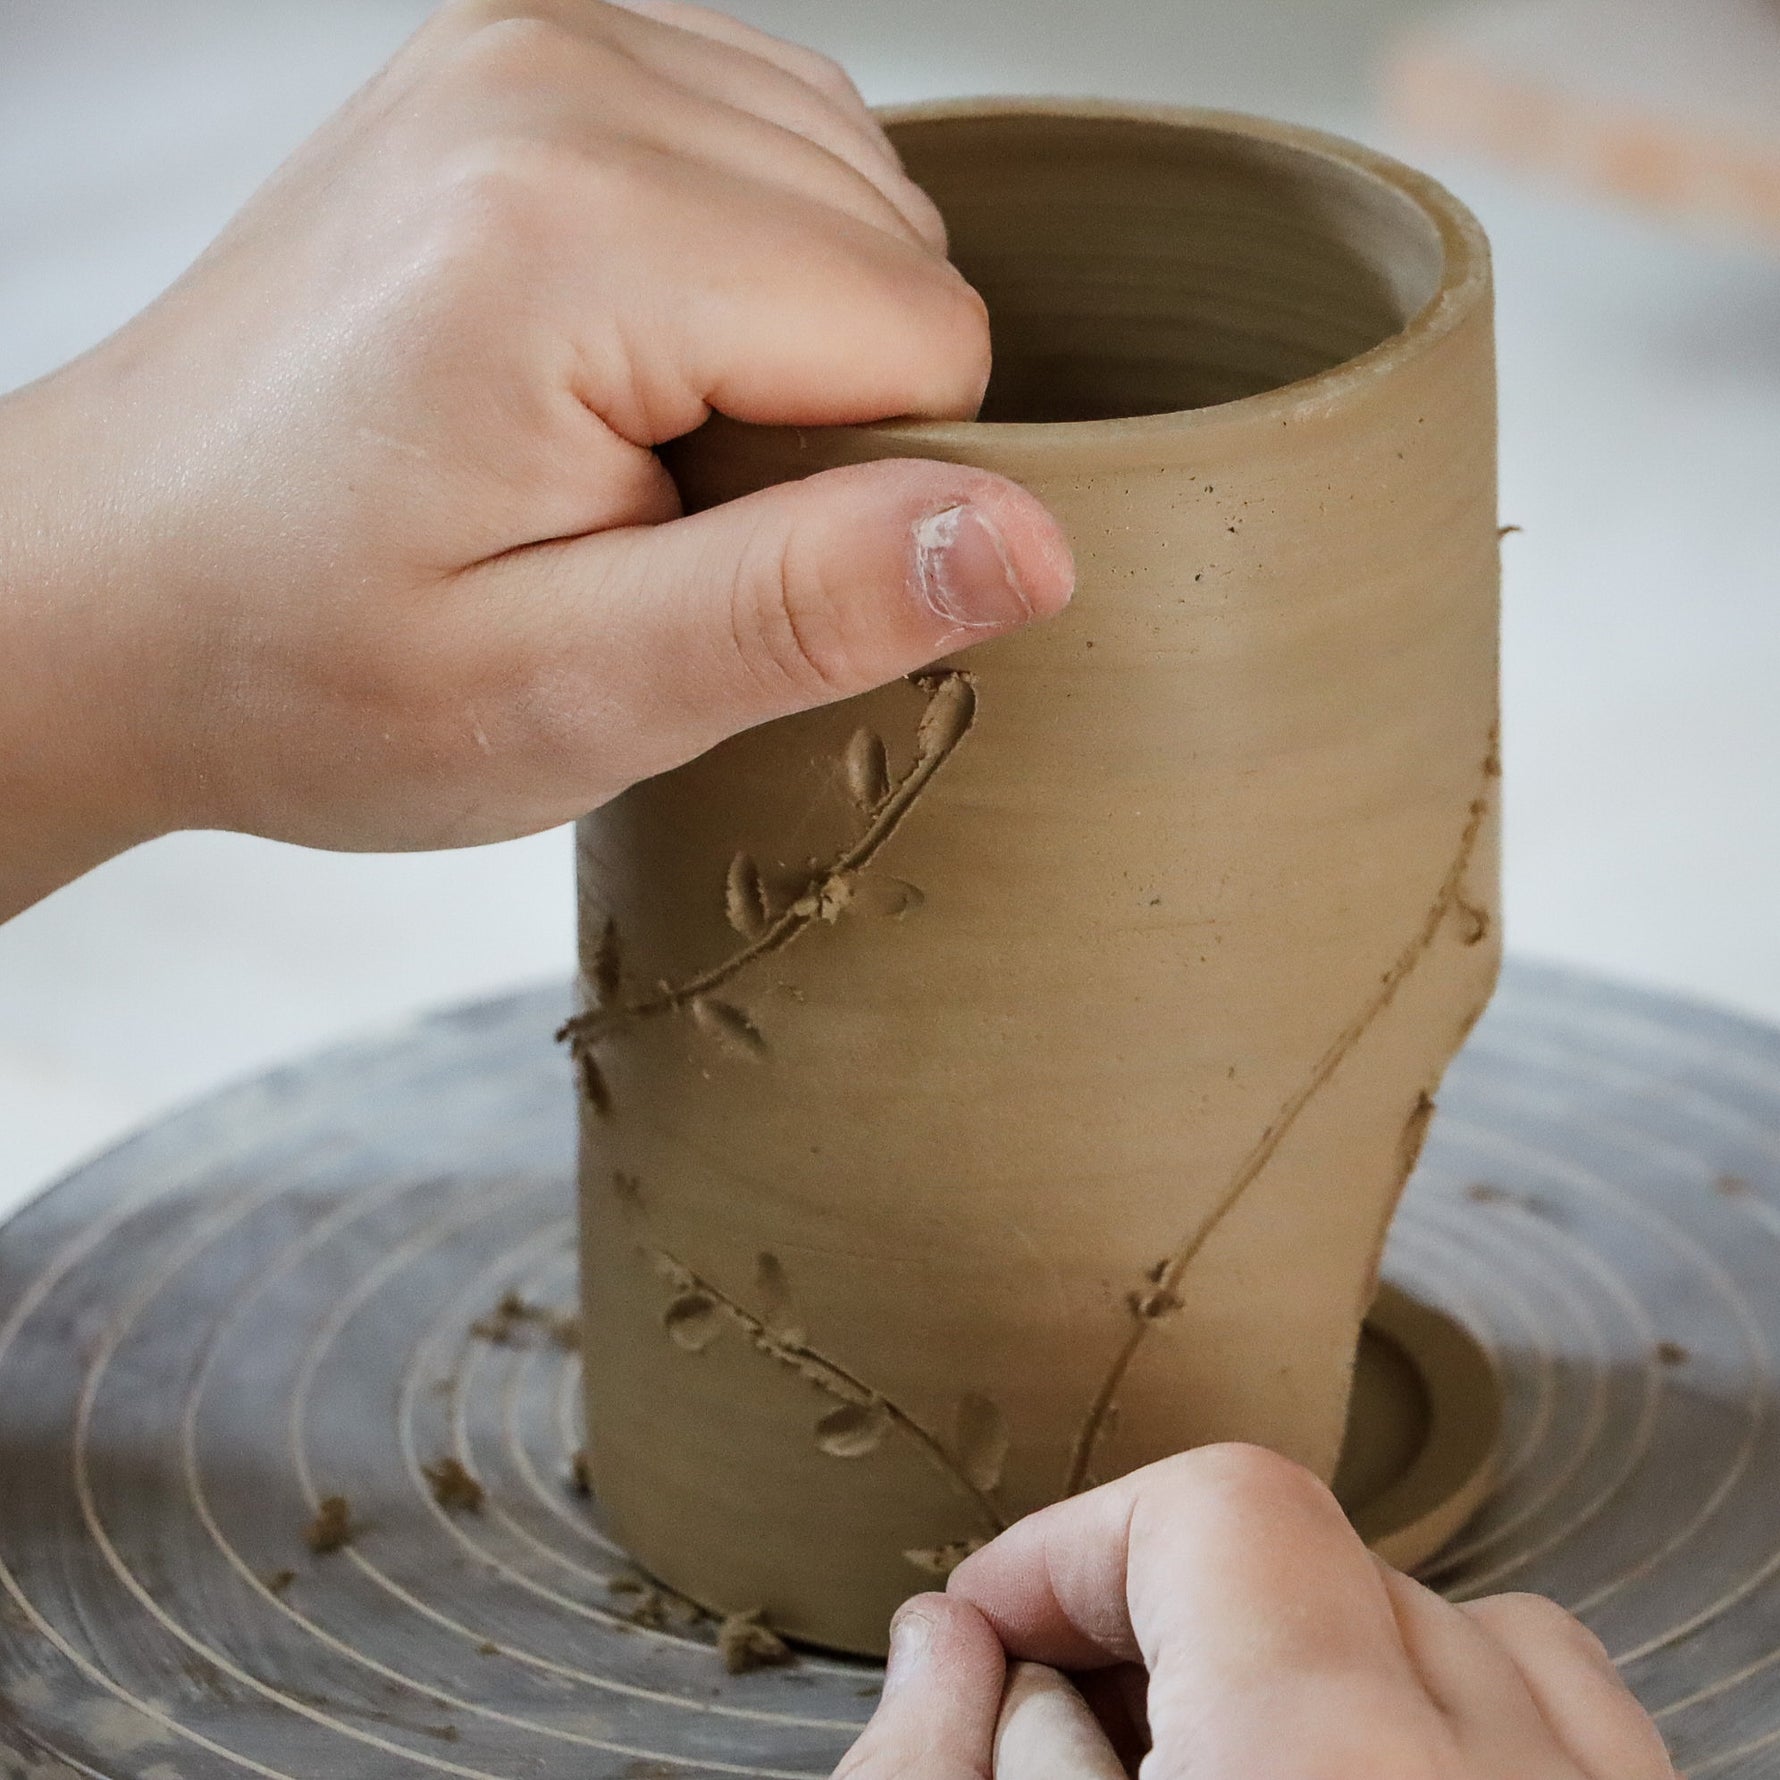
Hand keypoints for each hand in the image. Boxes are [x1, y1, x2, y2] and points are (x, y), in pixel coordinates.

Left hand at [0, 0, 1071, 917]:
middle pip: (902, 247)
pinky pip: (774, 145)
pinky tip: (641, 363)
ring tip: (635, 450)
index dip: (870, 494)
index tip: (711, 566)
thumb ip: (806, 606)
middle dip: (833, 417)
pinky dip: (757, 270)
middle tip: (656, 525)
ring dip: (800, 342)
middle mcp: (554, 79)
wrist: (121, 588)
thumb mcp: (566, 694)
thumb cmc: (307, 665)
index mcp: (566, 233)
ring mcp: (536, 43)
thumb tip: (1032, 540)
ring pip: (857, 188)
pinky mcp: (530, 59)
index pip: (926, 336)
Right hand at [840, 1446, 1675, 1778]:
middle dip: (1160, 1617)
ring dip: (1323, 1662)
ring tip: (1210, 1748)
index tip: (983, 1617)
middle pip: (1332, 1565)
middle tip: (1055, 1714)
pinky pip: (1579, 1737)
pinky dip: (1456, 1730)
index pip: (1218, 1512)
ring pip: (1488, 1641)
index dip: (1067, 1543)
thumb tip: (948, 1644)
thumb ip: (931, 1771)